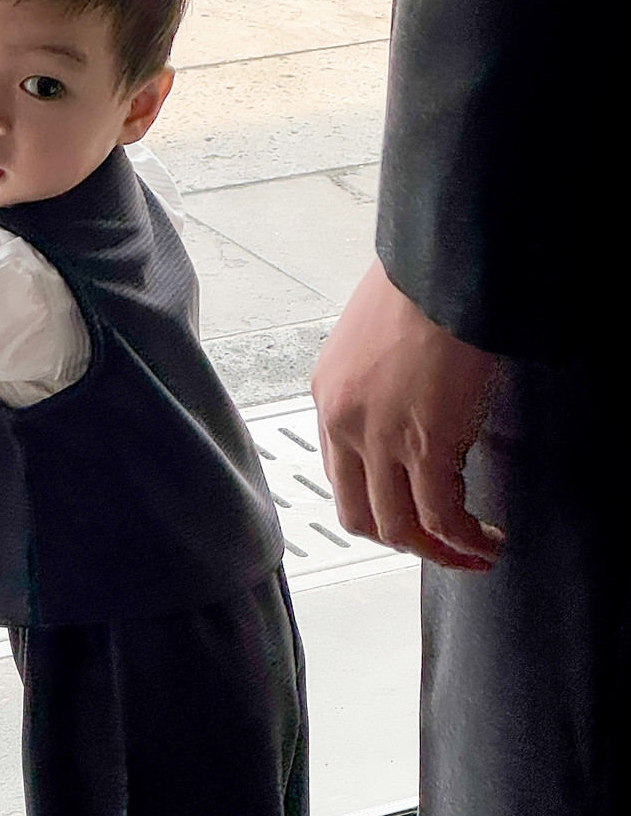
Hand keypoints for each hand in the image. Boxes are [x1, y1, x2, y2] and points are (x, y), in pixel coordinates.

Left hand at [311, 257, 504, 570]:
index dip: (379, 505)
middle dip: (405, 541)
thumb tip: (416, 405)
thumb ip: (385, 381)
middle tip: (443, 549)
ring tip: (477, 553)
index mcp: (329, 395)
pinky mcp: (426, 442)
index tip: (412, 516)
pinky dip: (464, 539)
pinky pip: (441, 515)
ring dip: (440, 551)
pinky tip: (487, 540)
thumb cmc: (428, 283)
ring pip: (400, 526)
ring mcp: (380, 437)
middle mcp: (343, 423)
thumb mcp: (380, 337)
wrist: (448, 263)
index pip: (342, 475)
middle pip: (360, 514)